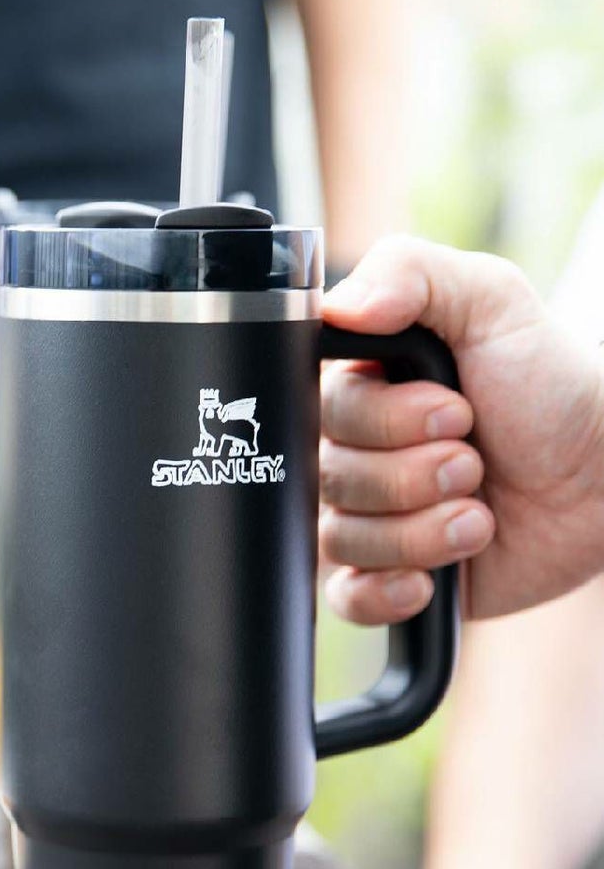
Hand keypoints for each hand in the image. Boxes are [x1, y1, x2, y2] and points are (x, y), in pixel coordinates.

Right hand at [319, 235, 603, 622]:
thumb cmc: (551, 385)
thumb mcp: (492, 300)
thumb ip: (410, 271)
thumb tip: (336, 305)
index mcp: (360, 390)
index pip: (316, 412)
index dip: (382, 421)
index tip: (451, 410)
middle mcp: (354, 453)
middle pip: (332, 477)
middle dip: (416, 473)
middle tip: (475, 458)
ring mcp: (370, 517)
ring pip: (344, 537)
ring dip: (425, 529)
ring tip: (481, 511)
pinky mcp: (390, 575)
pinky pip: (347, 597)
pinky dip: (385, 591)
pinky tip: (429, 581)